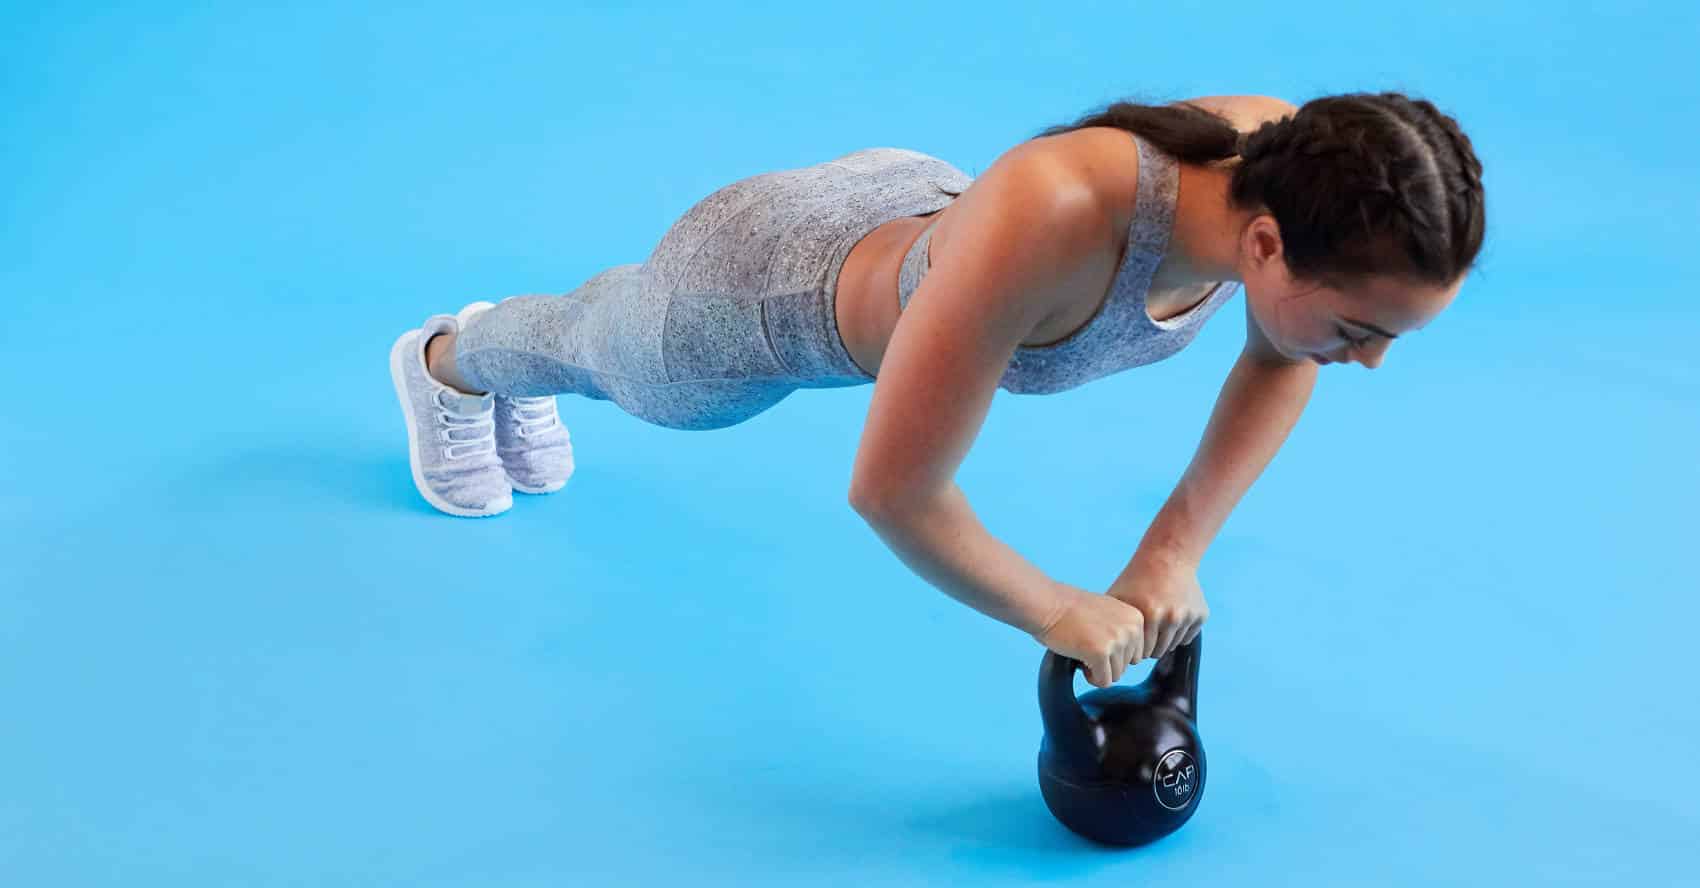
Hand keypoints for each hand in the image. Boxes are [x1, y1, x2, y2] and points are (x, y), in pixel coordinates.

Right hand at [1032, 583, 1147, 688]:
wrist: (1046, 604)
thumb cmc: (1070, 609)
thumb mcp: (1109, 612)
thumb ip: (1124, 629)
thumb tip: (1135, 657)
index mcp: (1136, 618)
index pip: (1135, 654)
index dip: (1112, 652)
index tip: (1095, 636)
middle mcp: (1132, 628)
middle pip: (1127, 666)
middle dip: (1105, 661)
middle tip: (1086, 642)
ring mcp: (1117, 640)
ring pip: (1115, 676)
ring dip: (1097, 669)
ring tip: (1081, 648)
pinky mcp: (1101, 653)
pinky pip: (1103, 681)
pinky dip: (1090, 676)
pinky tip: (1079, 657)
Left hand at [1107, 550, 1208, 661]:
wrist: (1168, 557)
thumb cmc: (1136, 579)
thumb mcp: (1117, 596)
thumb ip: (1108, 622)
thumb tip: (1100, 648)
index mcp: (1148, 615)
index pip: (1139, 654)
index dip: (1132, 649)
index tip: (1128, 639)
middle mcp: (1170, 617)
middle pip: (1156, 652)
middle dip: (1148, 647)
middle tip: (1141, 631)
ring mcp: (1187, 616)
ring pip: (1172, 646)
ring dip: (1162, 640)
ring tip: (1154, 622)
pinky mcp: (1201, 615)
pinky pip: (1187, 637)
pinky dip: (1178, 632)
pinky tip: (1169, 615)